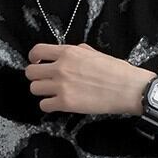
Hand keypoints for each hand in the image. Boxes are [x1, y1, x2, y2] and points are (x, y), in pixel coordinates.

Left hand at [25, 42, 154, 114]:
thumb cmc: (116, 71)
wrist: (127, 88)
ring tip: (52, 93)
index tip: (37, 63)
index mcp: (68, 52)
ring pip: (34, 89)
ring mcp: (61, 86)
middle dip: (36, 77)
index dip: (34, 58)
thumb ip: (78, 52)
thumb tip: (68, 53)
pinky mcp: (65, 103)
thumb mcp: (95, 52)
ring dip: (41, 91)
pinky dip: (48, 105)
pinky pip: (43, 105)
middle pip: (30, 72)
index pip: (37, 51)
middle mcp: (61, 68)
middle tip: (45, 81)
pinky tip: (56, 104)